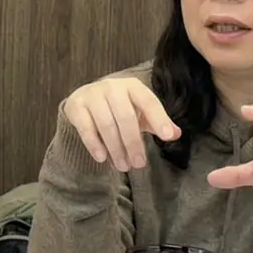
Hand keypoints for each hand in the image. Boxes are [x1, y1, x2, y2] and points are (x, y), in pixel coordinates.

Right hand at [62, 78, 180, 171]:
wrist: (85, 99)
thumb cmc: (119, 108)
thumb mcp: (139, 112)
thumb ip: (157, 122)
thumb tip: (176, 134)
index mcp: (132, 86)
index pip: (148, 101)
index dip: (159, 119)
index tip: (168, 138)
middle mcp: (112, 87)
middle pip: (125, 117)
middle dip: (133, 143)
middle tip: (139, 164)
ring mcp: (92, 95)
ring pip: (106, 124)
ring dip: (116, 148)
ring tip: (123, 166)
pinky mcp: (76, 106)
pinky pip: (86, 127)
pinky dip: (94, 144)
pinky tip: (102, 158)